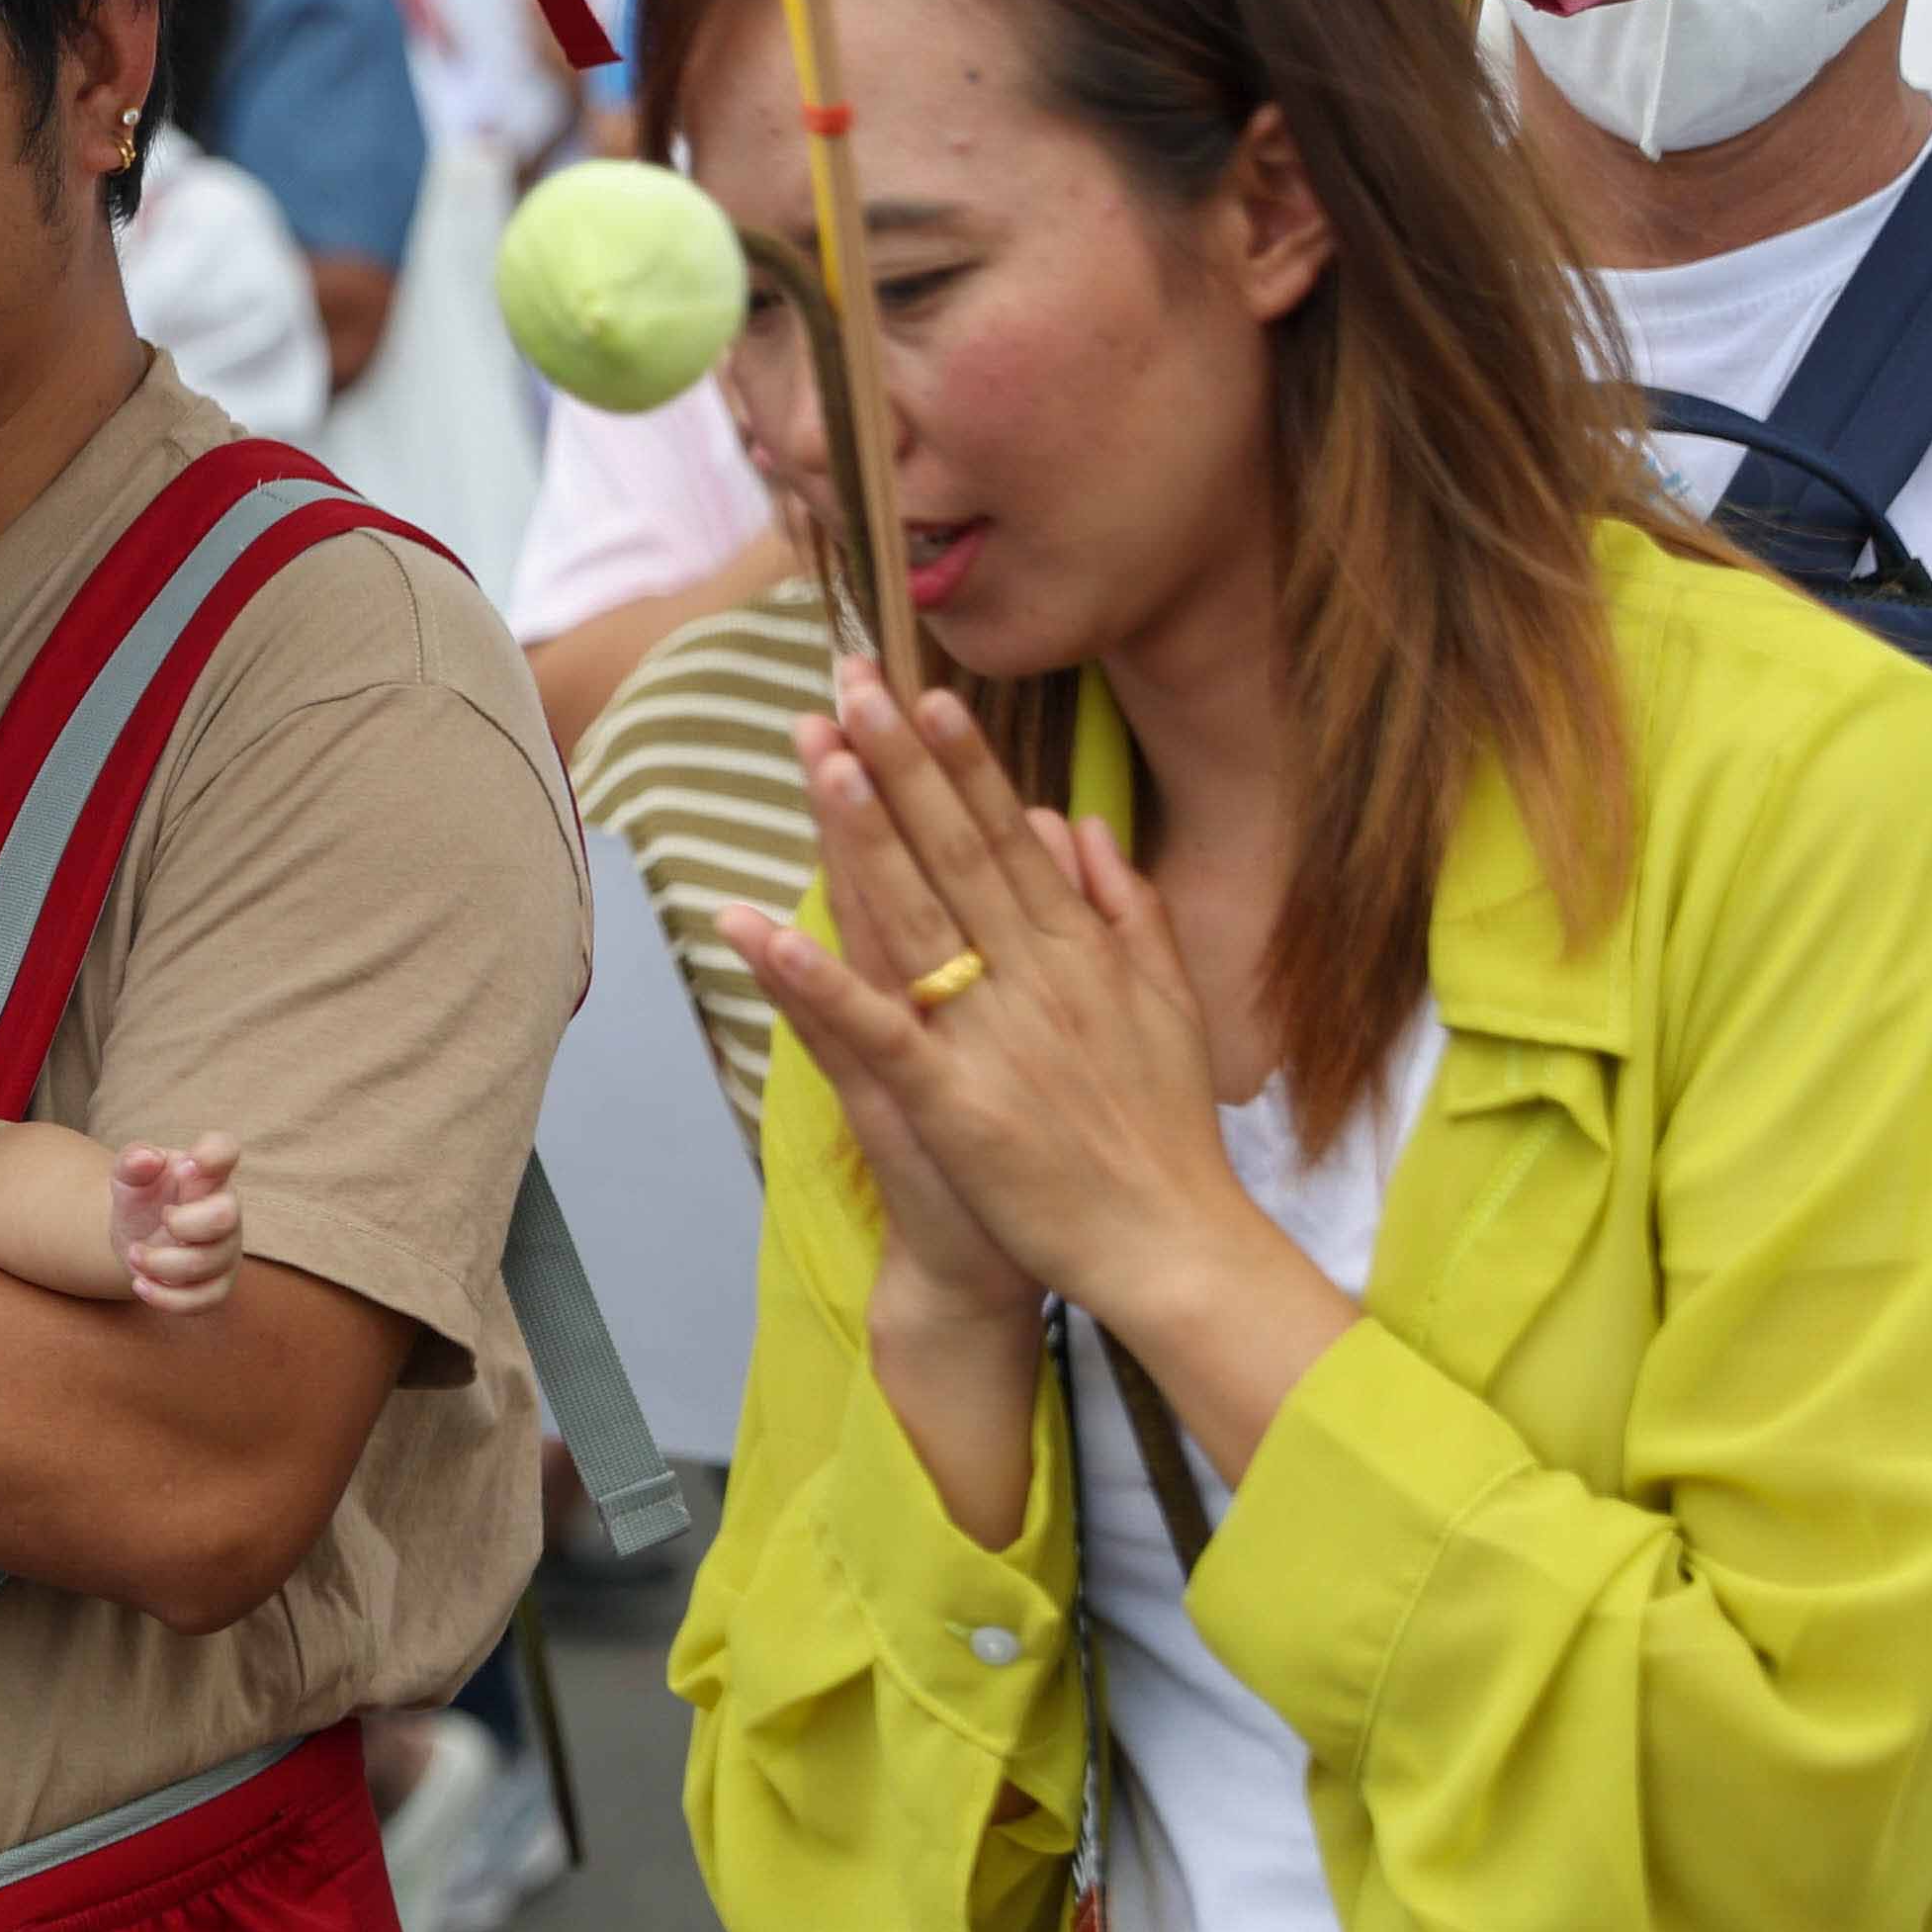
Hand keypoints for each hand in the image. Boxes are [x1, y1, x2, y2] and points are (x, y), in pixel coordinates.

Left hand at [114, 1135, 242, 1314]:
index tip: (186, 1166)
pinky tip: (140, 1285)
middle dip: (184, 1224)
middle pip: (225, 1216)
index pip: (225, 1150)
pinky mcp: (217, 1285)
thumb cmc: (143, 1196)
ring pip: (208, 1263)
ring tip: (133, 1254)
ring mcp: (225, 1250)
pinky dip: (168, 1298)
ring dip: (162, 1263)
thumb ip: (133, 1160)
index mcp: (207, 1172)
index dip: (213, 1155)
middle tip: (160, 1220)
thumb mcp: (128, 1174)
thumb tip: (146, 1158)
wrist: (137, 1235)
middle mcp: (225, 1209)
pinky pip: (205, 1300)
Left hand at [717, 668, 1249, 1333]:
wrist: (1171, 1246)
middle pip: (954, 853)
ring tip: (817, 758)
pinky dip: (814, 978)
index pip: (1008, 839)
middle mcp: (1035, 976)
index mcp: (1080, 952)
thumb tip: (1079, 824)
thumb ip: (1126, 909)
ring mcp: (990, 1036)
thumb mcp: (1167, 1003)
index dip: (962, 766)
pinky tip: (759, 930)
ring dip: (862, 834)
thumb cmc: (1162, 1132)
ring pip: (913, 916)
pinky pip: (870, 1029)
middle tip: (851, 685)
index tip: (925, 696)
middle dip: (900, 765)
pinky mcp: (951, 1103)